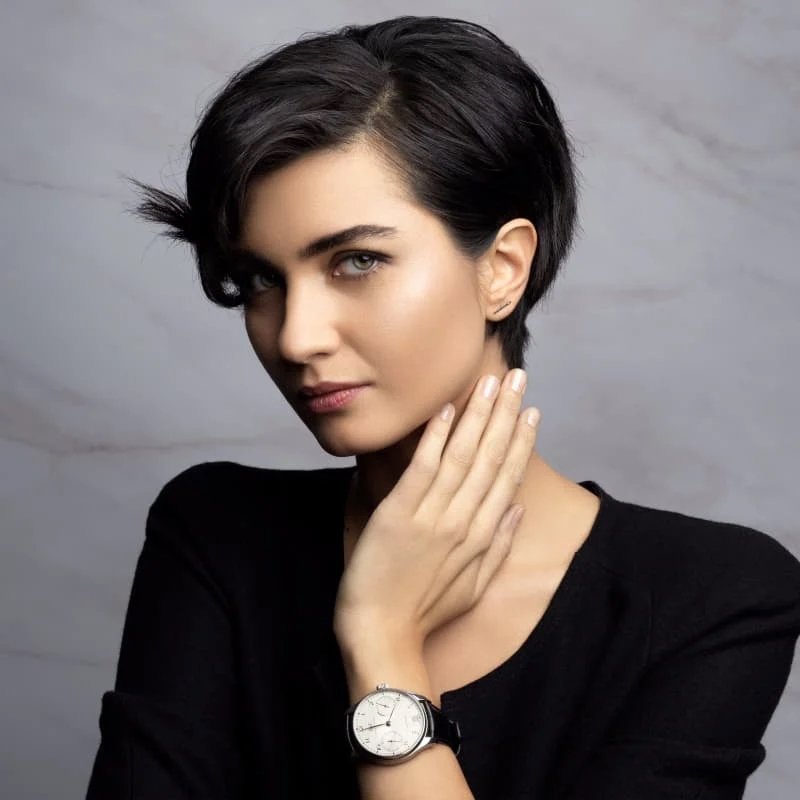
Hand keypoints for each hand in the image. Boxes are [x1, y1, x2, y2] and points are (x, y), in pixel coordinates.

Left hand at [333, 369, 539, 649]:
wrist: (382, 635)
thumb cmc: (424, 613)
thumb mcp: (475, 588)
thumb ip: (500, 547)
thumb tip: (519, 511)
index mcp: (482, 537)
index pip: (508, 477)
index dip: (522, 440)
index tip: (532, 411)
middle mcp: (463, 521)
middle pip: (491, 457)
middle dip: (506, 414)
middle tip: (517, 377)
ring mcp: (432, 516)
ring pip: (462, 456)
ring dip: (478, 416)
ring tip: (491, 382)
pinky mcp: (399, 514)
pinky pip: (422, 469)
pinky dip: (436, 438)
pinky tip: (447, 410)